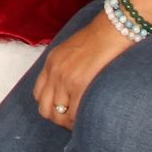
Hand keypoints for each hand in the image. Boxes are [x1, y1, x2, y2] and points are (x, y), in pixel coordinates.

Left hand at [34, 11, 131, 130]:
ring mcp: (65, 79)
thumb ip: (64, 66)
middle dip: (57, 119)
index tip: (63, 109)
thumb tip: (68, 87)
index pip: (38, 93)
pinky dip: (79, 121)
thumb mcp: (72, 50)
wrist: (113, 28)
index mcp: (51, 62)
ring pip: (57, 114)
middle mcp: (54, 71)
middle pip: (44, 108)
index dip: (49, 105)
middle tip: (72, 120)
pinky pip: (73, 113)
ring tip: (81, 122)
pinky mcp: (79, 84)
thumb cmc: (99, 39)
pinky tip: (88, 119)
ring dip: (68, 123)